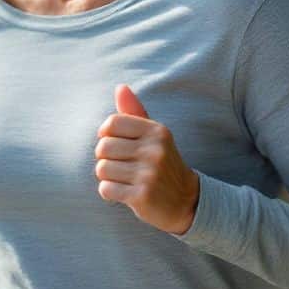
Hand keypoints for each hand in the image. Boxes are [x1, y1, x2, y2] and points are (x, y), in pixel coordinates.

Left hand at [94, 84, 199, 234]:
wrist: (186, 201)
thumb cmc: (162, 163)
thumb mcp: (154, 136)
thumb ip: (135, 113)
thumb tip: (120, 87)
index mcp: (156, 131)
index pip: (111, 124)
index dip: (106, 135)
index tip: (117, 145)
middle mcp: (155, 150)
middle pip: (102, 147)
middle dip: (106, 158)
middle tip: (123, 166)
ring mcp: (149, 174)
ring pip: (102, 169)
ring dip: (108, 177)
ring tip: (125, 179)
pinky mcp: (142, 196)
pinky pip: (106, 189)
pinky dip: (110, 192)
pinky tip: (125, 193)